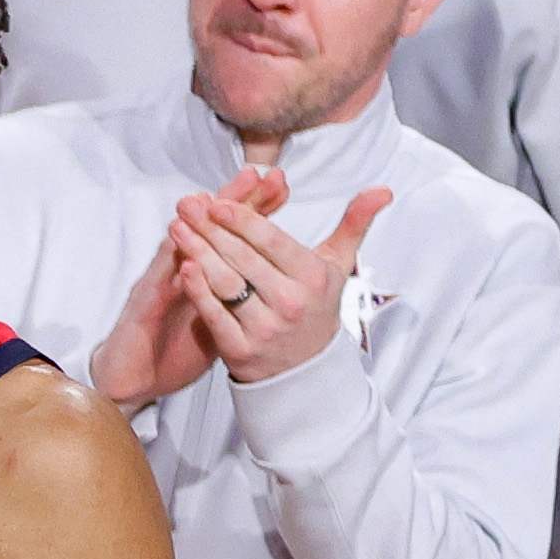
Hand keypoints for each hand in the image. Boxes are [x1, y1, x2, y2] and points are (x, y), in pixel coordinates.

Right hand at [93, 163, 279, 408]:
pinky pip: (158, 294)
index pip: (232, 231)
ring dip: (194, 225)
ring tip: (212, 197)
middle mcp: (177, 272)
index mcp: (200, 271)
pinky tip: (184, 262)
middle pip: (207, 230)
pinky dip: (171, 278)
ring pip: (177, 250)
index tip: (280, 181)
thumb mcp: (218, 314)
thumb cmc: (173, 345)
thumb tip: (277, 272)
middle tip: (256, 173)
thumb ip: (241, 288)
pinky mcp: (142, 314)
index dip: (254, 205)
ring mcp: (157, 289)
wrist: (133, 378)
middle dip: (232, 201)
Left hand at [178, 180, 394, 387]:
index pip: (273, 243)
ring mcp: (265, 328)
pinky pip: (214, 316)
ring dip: (198, 253)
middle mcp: (291, 303)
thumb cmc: (316, 305)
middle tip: (185, 205)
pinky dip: (197, 291)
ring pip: (226, 284)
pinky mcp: (241, 349)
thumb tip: (382, 190)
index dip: (243, 221)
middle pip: (244, 259)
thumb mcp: (338, 265)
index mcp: (313, 278)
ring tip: (177, 228)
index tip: (217, 201)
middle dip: (211, 229)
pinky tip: (182, 267)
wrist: (306, 368)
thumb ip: (355, 224)